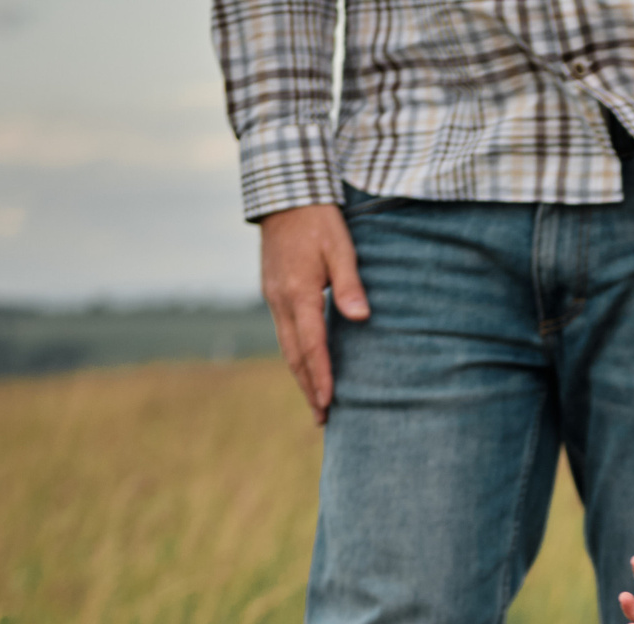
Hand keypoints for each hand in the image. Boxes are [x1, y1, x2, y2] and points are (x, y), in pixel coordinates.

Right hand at [258, 203, 368, 423]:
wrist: (284, 194)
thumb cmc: (318, 219)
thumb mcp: (341, 247)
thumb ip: (350, 284)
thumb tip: (360, 317)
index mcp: (298, 292)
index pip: (311, 345)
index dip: (321, 376)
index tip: (330, 403)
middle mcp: (280, 300)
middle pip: (294, 355)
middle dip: (309, 388)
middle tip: (323, 419)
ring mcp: (273, 297)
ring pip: (286, 346)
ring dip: (301, 377)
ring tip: (317, 403)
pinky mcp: (273, 293)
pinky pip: (285, 333)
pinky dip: (297, 356)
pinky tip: (308, 369)